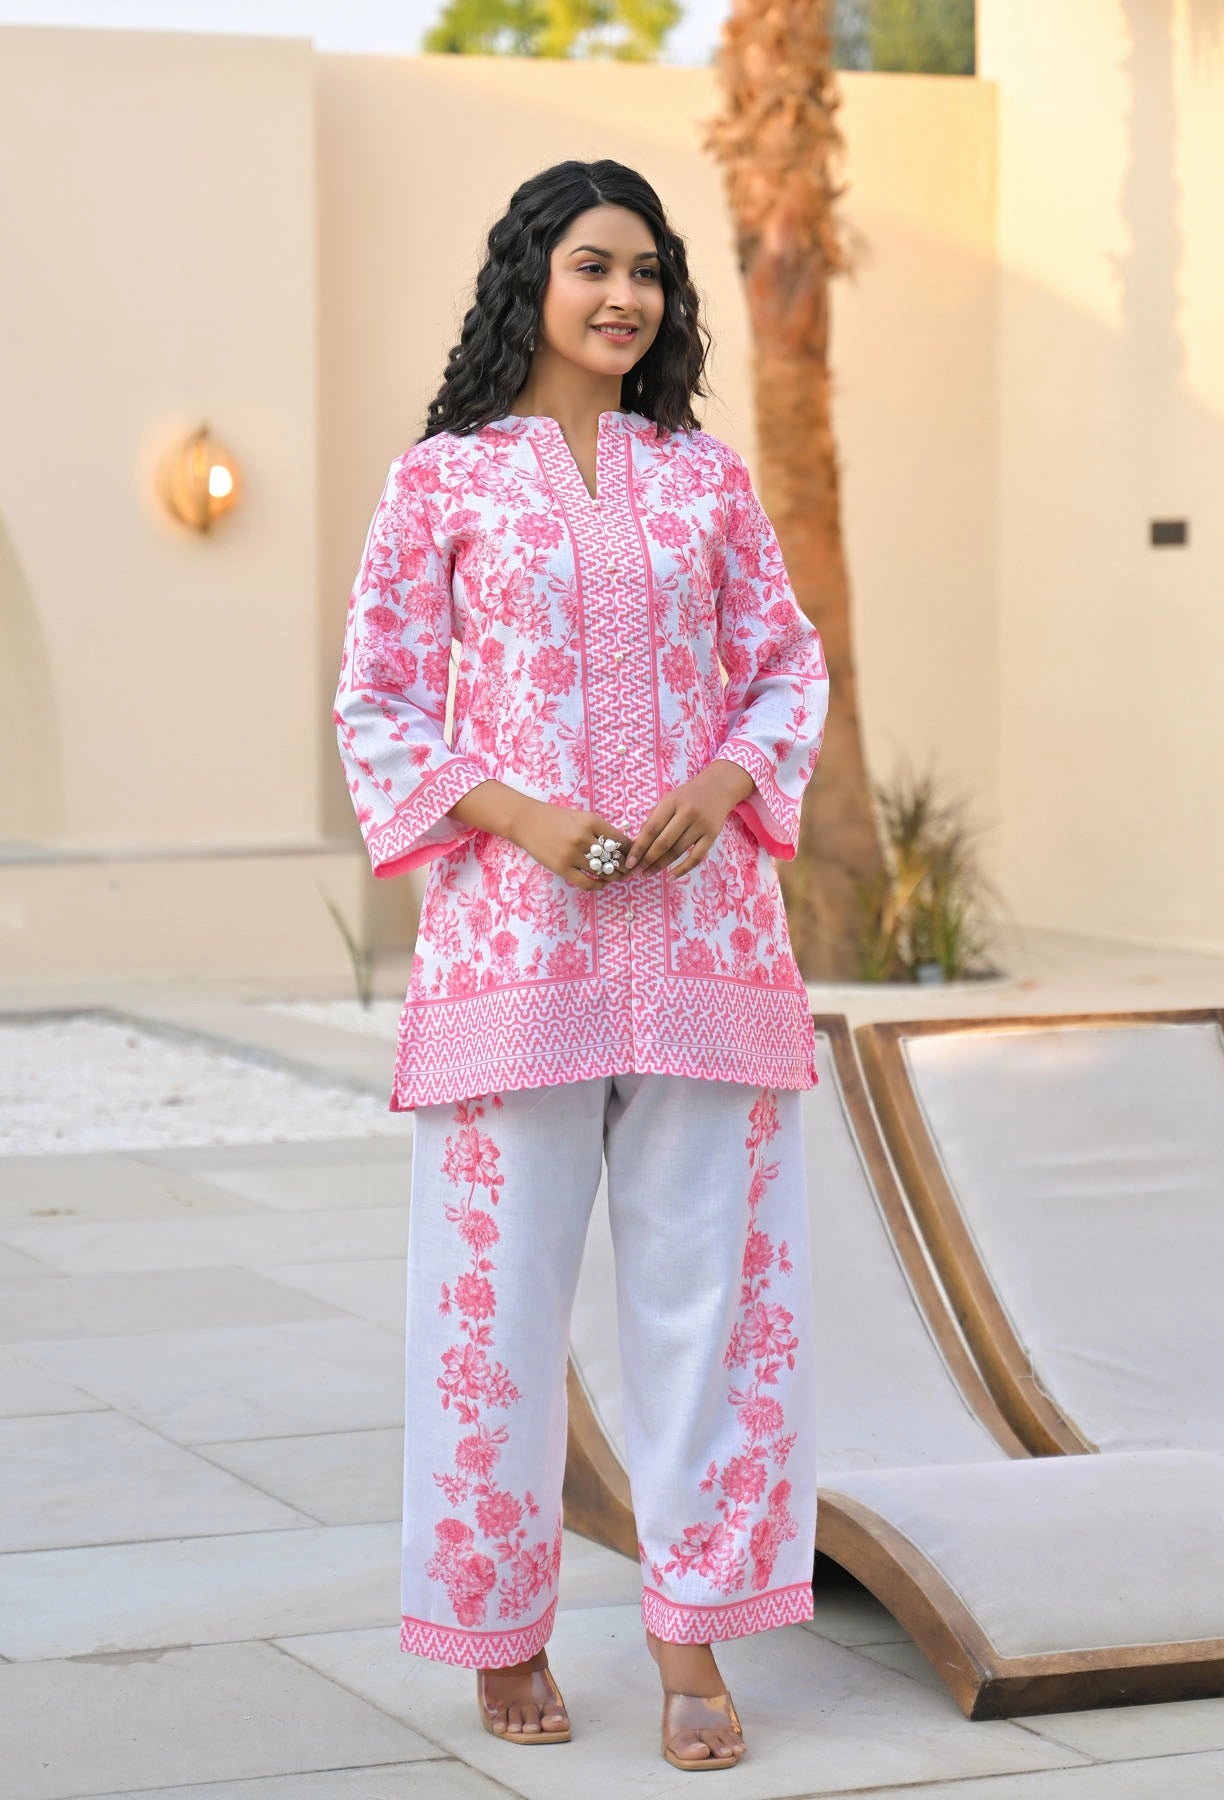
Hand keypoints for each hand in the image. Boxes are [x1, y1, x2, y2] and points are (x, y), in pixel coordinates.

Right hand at [509, 797, 632, 891]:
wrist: (526, 821)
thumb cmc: (556, 818)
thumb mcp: (581, 817)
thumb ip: (600, 830)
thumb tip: (622, 846)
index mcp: (591, 821)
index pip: (620, 841)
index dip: (630, 851)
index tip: (632, 856)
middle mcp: (583, 837)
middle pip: (614, 858)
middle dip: (625, 866)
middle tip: (629, 870)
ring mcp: (572, 854)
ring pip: (603, 872)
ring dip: (614, 877)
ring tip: (617, 877)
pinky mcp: (562, 868)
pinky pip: (587, 883)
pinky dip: (598, 885)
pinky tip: (602, 883)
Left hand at [623, 762, 754, 879]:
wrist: (719, 787)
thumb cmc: (688, 795)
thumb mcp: (669, 800)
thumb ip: (654, 820)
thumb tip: (637, 845)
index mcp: (672, 801)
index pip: (651, 828)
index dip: (639, 847)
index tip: (629, 861)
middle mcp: (687, 813)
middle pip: (663, 842)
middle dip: (647, 860)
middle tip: (635, 872)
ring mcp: (701, 825)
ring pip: (677, 851)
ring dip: (660, 866)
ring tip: (647, 874)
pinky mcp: (712, 835)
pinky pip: (696, 857)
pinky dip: (683, 870)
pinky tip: (670, 877)